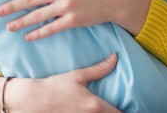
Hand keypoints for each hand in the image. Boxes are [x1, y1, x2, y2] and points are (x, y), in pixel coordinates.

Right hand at [0, 53, 122, 112]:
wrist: (33, 100)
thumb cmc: (55, 87)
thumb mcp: (78, 76)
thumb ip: (99, 69)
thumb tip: (115, 58)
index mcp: (95, 106)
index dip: (127, 112)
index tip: (133, 109)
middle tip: (120, 108)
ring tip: (108, 110)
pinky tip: (89, 112)